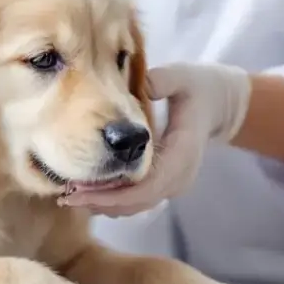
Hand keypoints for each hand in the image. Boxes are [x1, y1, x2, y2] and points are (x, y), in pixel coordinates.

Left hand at [62, 64, 251, 215]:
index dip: (111, 194)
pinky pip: (136, 200)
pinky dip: (111, 199)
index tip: (79, 190)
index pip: (146, 186)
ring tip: (68, 195)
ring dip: (103, 204)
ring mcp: (174, 184)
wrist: (219, 105)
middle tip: (64, 196)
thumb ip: (163, 80)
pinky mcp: (164, 185)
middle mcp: (179, 177)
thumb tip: (144, 84)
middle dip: (100, 201)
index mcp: (183, 153)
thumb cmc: (197, 88)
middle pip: (136, 202)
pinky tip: (85, 191)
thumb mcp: (182, 77)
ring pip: (134, 206)